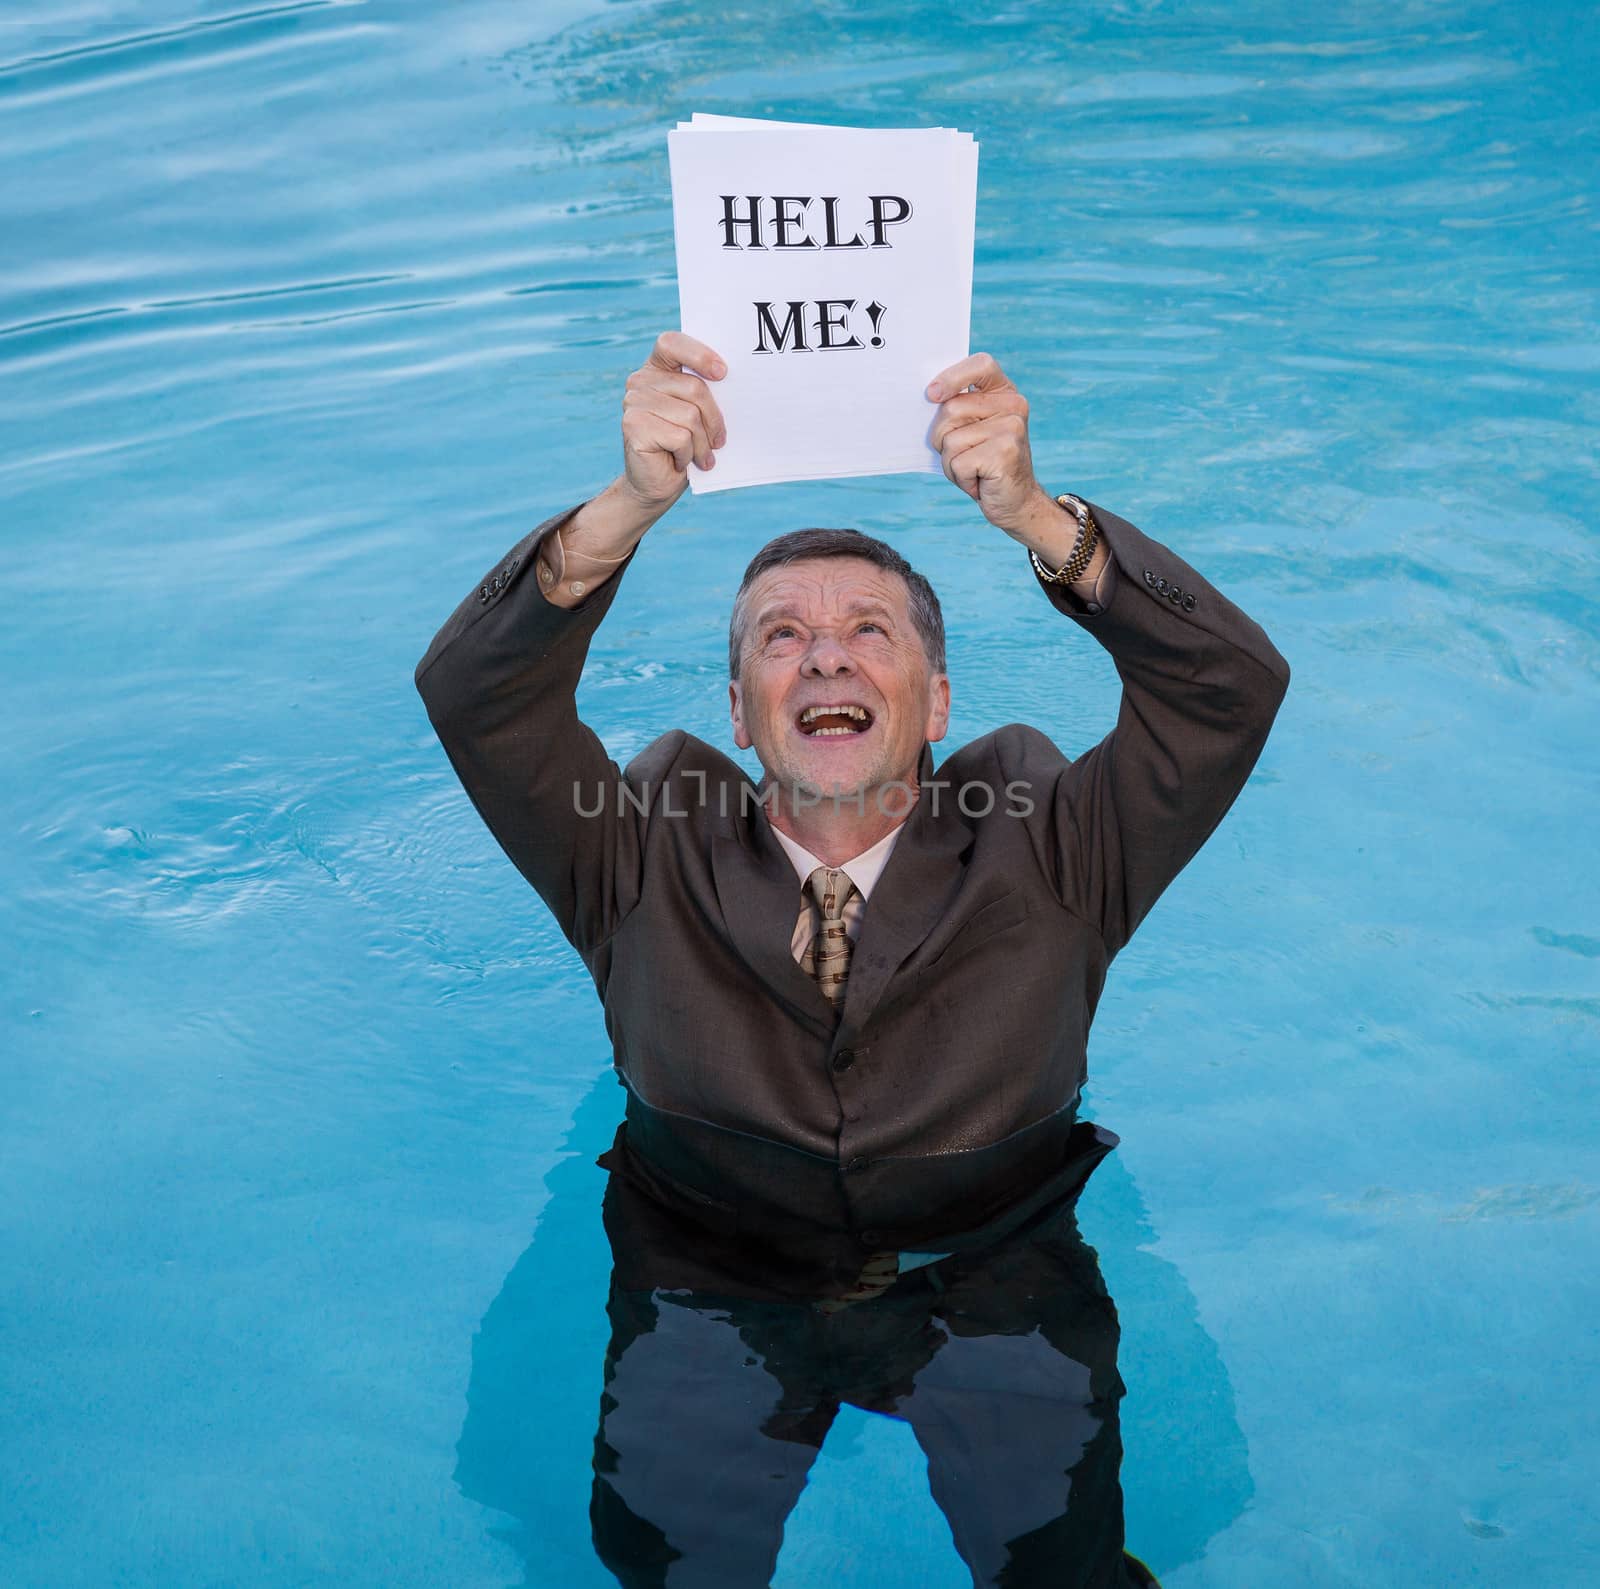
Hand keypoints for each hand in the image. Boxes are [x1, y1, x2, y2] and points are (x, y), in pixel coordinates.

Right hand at [619, 331, 727, 512]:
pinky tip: (680, 462)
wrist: (657, 484)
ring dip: (702, 443)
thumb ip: (704, 394)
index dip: (699, 354)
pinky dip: (688, 455)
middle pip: (694, 387)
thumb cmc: (684, 447)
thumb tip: (736, 386)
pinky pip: (679, 437)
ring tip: (702, 457)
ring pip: (690, 416)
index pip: (672, 343)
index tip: (723, 373)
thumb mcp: (698, 415)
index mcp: (657, 369)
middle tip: (719, 441)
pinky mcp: (633, 427)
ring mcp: (633, 402)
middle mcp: (640, 381)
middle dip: (714, 419)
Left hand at [926, 352, 1055, 537]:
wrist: (1016, 502)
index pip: (981, 364)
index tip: (932, 394)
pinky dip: (961, 478)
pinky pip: (958, 463)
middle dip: (942, 438)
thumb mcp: (970, 431)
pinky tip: (980, 482)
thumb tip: (927, 396)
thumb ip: (955, 411)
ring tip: (974, 470)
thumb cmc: (984, 465)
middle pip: (951, 409)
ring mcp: (1012, 427)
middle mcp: (1013, 405)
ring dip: (951, 463)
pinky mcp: (1005, 452)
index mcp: (1004, 393)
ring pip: (950, 440)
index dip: (953, 376)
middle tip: (964, 455)